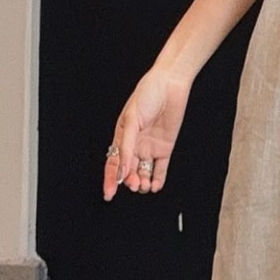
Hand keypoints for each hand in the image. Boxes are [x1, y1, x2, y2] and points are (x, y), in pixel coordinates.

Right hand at [103, 68, 191, 199]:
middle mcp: (135, 144)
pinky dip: (158, 179)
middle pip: (129, 170)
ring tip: (144, 186)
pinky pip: (160, 168)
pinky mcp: (165, 147)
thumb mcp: (132, 120)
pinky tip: (155, 186)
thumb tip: (121, 170)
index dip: (110, 179)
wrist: (170, 85)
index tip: (109, 194)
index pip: (113, 163)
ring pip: (143, 172)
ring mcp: (150, 147)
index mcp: (122, 136)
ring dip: (142, 182)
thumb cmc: (147, 95)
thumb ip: (126, 146)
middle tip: (132, 185)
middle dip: (129, 181)